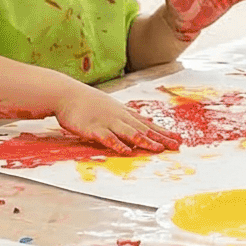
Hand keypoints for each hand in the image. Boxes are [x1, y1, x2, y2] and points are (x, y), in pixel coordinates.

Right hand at [56, 83, 182, 154]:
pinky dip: (118, 145)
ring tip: (158, 149)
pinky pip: (108, 138)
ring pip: (129, 133)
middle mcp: (119, 117)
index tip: (178, 139)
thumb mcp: (112, 107)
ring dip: (144, 141)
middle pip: (143, 129)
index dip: (164, 132)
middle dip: (161, 138)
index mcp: (124, 113)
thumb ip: (128, 116)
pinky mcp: (93, 129)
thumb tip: (146, 121)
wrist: (67, 94)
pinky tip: (127, 151)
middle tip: (176, 146)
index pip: (148, 124)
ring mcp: (107, 122)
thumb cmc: (88, 102)